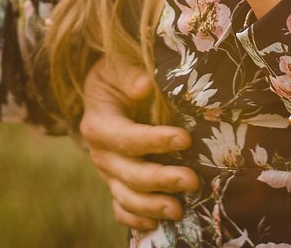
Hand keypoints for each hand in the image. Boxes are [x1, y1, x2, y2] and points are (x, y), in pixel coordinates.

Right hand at [79, 55, 199, 231]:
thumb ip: (130, 74)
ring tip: (179, 211)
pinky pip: (121, 209)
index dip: (154, 141)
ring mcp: (108, 172)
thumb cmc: (116, 75)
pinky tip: (155, 225)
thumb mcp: (118, 66)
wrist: (102, 92)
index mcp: (98, 124)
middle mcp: (100, 154)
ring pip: (126, 197)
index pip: (125, 138)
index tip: (185, 139)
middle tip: (192, 181)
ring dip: (152, 206)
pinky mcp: (116, 183)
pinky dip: (136, 219)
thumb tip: (145, 85)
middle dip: (161, 179)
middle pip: (129, 174)